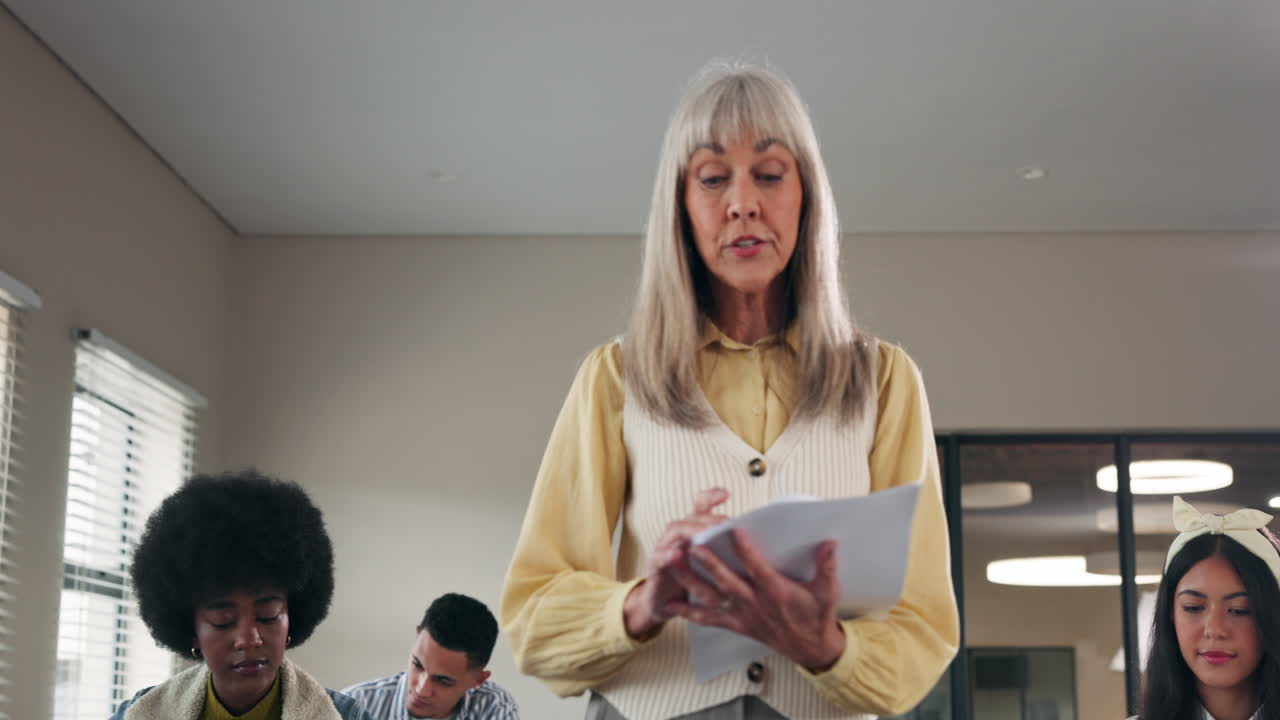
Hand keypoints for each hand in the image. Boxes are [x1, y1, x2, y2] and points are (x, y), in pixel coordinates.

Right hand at [623, 487, 729, 638]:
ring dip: (691, 532)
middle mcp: (676, 536)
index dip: (711, 497)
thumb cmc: (691, 582)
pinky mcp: (655, 567)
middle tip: (725, 524)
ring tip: (706, 533)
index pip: (700, 507)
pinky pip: (660, 559)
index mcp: (691, 532)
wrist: (663, 604)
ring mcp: (663, 549)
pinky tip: (676, 554)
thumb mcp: (709, 564)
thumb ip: (724, 550)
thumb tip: (753, 542)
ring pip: (676, 532)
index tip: (726, 494)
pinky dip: (668, 556)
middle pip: (691, 518)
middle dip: (708, 519)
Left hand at [667, 529, 845, 671]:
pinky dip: (689, 612)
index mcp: (776, 592)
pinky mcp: (737, 624)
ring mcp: (743, 615)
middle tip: (692, 546)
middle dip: (709, 563)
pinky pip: (710, 618)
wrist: (811, 648)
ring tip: (672, 565)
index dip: (745, 549)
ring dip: (691, 581)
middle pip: (728, 581)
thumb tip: (829, 542)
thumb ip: (827, 566)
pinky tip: (670, 604)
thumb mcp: (828, 591)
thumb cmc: (816, 616)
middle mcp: (756, 603)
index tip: (734, 530)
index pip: (757, 567)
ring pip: (712, 597)